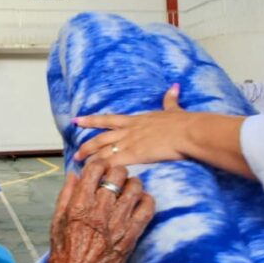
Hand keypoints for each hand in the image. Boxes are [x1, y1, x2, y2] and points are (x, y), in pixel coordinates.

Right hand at [40, 159, 154, 262]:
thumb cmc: (64, 252)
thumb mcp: (57, 219)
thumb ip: (67, 194)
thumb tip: (74, 174)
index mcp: (80, 205)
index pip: (95, 169)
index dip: (99, 164)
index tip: (100, 168)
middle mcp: (100, 211)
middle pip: (118, 174)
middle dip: (117, 171)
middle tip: (115, 177)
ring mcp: (118, 223)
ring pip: (135, 188)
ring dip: (132, 183)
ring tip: (128, 188)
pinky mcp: (131, 236)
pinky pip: (147, 209)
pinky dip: (146, 200)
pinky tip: (140, 201)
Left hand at [73, 84, 195, 167]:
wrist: (187, 131)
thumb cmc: (183, 122)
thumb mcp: (174, 109)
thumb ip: (170, 99)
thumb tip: (174, 87)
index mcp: (136, 120)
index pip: (108, 120)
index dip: (91, 120)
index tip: (76, 120)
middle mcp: (129, 131)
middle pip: (101, 138)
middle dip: (87, 146)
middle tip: (75, 153)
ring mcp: (130, 143)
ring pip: (104, 151)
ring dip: (91, 159)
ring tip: (81, 166)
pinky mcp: (134, 155)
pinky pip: (114, 163)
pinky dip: (103, 169)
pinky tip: (95, 175)